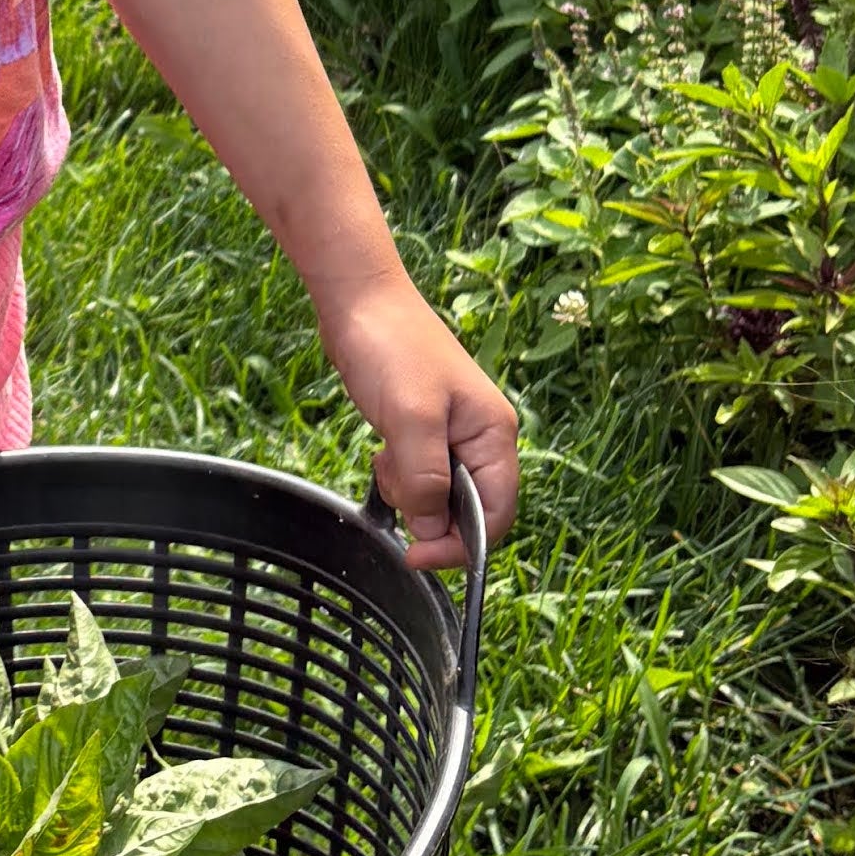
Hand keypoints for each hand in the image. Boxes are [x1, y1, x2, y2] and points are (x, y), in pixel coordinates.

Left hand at [321, 272, 518, 572]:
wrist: (358, 301)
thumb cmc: (391, 347)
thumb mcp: (411, 417)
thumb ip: (426, 478)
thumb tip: (431, 530)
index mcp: (494, 436)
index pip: (496, 517)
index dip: (458, 545)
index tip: (416, 555)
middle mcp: (481, 439)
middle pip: (467, 511)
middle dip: (427, 512)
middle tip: (394, 481)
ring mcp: (452, 436)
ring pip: (437, 496)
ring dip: (408, 492)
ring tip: (386, 455)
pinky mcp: (423, 432)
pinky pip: (417, 476)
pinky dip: (398, 475)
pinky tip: (381, 450)